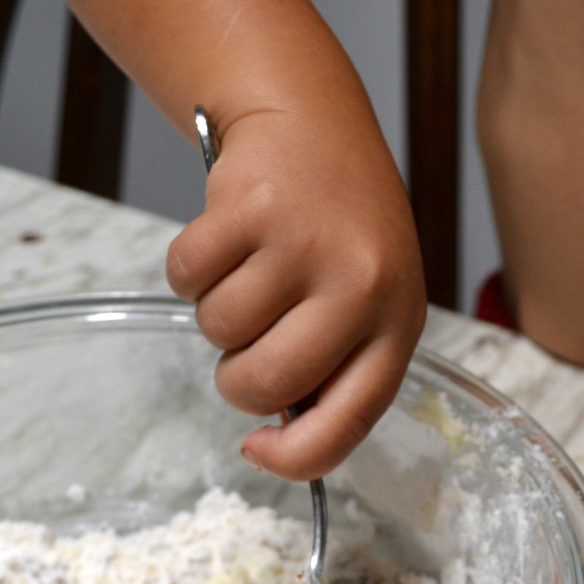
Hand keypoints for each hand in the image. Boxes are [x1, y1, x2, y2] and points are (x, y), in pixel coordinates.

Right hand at [166, 107, 426, 480]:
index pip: (348, 421)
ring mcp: (306, 243)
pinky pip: (186, 277)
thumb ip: (333, 365)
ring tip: (250, 268)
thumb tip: (277, 431)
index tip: (258, 451)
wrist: (313, 124)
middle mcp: (362, 286)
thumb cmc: (337, 228)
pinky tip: (226, 238)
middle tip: (247, 338)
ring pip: (217, 330)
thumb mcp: (363, 301)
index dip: (295, 458)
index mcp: (397, 323)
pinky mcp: (252, 205)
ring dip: (215, 310)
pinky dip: (190, 268)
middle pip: (265, 383)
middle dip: (235, 377)